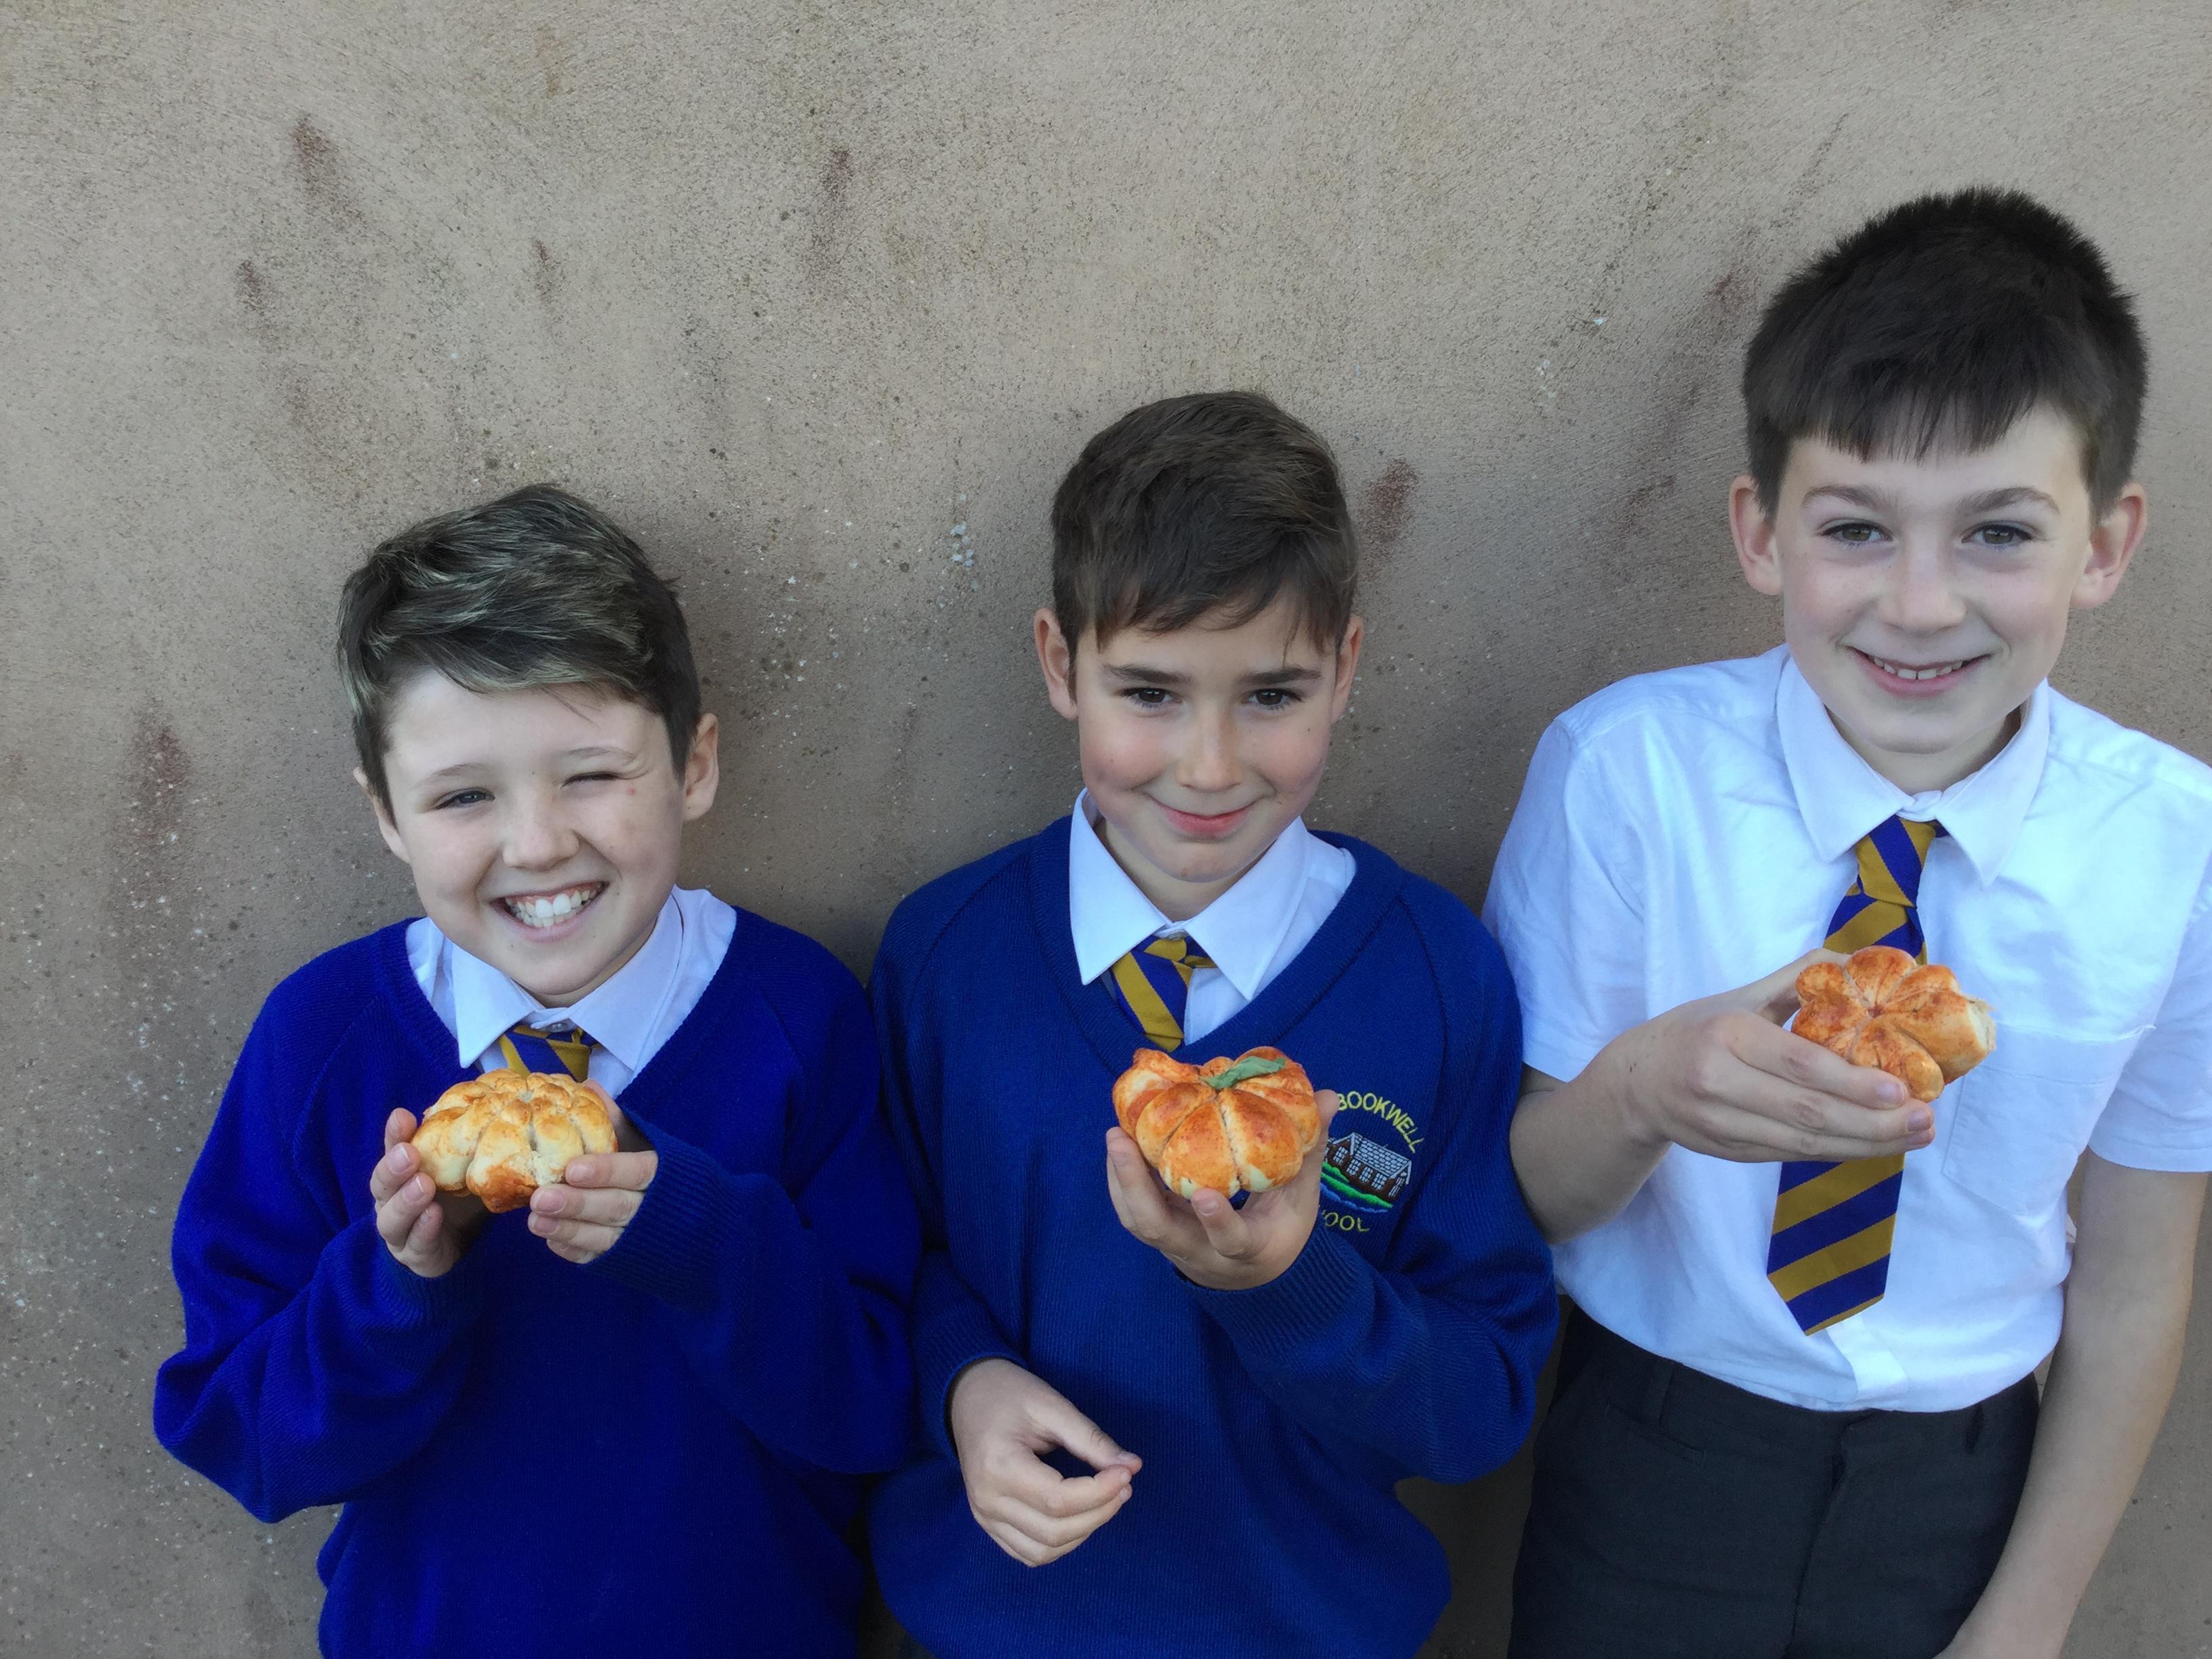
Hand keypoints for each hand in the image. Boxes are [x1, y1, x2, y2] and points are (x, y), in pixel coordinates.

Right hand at [370, 1107, 487, 1277]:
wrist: (457, 1247)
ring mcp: (399, 1232)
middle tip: (408, 1154)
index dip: (394, 1136)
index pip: (392, 1153)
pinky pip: (415, 1244)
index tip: (402, 1117)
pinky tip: (434, 1214)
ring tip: (423, 1185)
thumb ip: (457, 1149)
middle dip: (393, 1169)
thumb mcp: (459, 1171)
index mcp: (399, 1177)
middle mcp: (390, 1203)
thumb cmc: (455, 1200)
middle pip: (381, 1186)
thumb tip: (469, 1109)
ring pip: (391, 1219)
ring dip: (406, 1201)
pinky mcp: (415, 1256)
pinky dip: (423, 1229)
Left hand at [528, 1094, 657, 1264]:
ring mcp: (640, 1238)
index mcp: (663, 1174)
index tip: (572, 1169)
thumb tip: (586, 1085)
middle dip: (578, 1204)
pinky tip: (551, 1239)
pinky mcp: (626, 1260)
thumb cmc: (662, 1175)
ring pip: (606, 1238)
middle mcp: (654, 1209)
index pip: (638, 1172)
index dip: (607, 1171)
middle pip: (617, 1207)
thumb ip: (616, 1121)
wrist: (699, 1222)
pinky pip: (600, 1259)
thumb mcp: (645, 1143)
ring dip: (569, 1229)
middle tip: (541, 1198)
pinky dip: (575, 1250)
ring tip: (535, 1221)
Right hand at [947, 1357, 1140, 1566]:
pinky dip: (1061, 1544)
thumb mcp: (1051, 1405)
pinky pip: (1030, 1553)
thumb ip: (1090, 1439)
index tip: (1126, 1472)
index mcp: (998, 1466)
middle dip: (1099, 1513)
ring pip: (1043, 1551)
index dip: (1100, 1492)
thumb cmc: (1010, 1395)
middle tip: (1124, 1484)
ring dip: (1083, 1532)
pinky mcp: (989, 1524)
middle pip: (1053, 1531)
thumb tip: (1132, 1466)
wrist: (968, 1398)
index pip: (1057, 1500)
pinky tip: (1081, 1517)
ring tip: (1106, 1500)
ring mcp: (985, 1517)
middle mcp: (987, 1501)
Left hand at [1103, 1091, 1339, 1289]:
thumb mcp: (1303, 1198)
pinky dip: (1124, 1179)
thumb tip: (1329, 1097)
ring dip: (1121, 1179)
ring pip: (1138, 1222)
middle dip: (1134, 1187)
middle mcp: (1202, 1252)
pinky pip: (1135, 1210)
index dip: (1217, 1222)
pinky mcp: (1162, 1233)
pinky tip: (1124, 1142)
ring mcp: (1177, 1245)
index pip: (1230, 1242)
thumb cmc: (1282, 1232)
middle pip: (1158, 1231)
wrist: (1258, 1278)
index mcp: (1246, 1249)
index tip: (1206, 1195)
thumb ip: (1311, 1151)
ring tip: (1116, 1134)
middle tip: (1119, 1138)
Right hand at [1596, 951, 1934, 1162]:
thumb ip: (1795, 981)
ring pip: (1804, 1144)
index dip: (1850, 1082)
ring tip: (1914, 1135)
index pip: (1795, 1064)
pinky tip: (1875, 1144)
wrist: (1634, 1084)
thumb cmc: (1695, 1031)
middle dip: (1874, 1121)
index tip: (1900, 1088)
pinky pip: (1791, 1155)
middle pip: (1807, 1112)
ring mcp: (1720, 1125)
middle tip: (1925, 1119)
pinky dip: (1838, 1151)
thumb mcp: (1736, 997)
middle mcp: (1718, 1083)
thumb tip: (1861, 962)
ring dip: (1866, 1144)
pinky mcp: (1728, 1153)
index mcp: (1724, 1035)